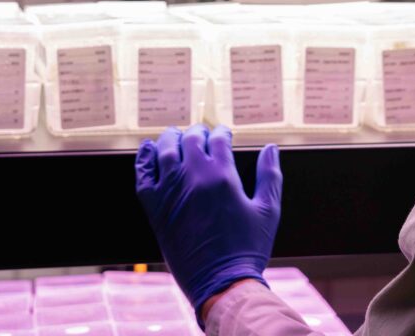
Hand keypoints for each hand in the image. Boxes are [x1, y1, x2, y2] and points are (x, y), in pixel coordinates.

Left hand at [135, 125, 282, 323]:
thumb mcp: (268, 210)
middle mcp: (193, 179)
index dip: (221, 132)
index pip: (217, 139)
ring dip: (170, 138)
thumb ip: (270, 175)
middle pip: (190, 140)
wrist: (220, 283)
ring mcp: (170, 193)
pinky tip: (148, 150)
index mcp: (222, 176)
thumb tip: (271, 148)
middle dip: (197, 132)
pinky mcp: (155, 210)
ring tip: (175, 135)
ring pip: (164, 151)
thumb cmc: (248, 247)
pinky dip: (143, 159)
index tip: (223, 133)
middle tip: (201, 133)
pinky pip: (143, 176)